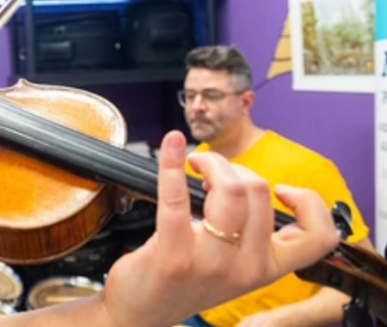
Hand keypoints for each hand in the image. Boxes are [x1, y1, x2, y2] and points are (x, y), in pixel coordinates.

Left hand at [100, 131, 338, 326]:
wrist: (140, 314)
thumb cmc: (184, 282)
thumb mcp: (232, 266)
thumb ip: (249, 235)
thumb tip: (251, 185)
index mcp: (266, 269)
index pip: (317, 238)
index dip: (309, 203)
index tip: (281, 189)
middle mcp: (246, 269)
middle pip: (258, 192)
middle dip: (233, 167)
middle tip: (211, 168)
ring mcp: (211, 264)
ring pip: (230, 190)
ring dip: (210, 163)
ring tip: (193, 163)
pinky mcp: (173, 256)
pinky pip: (177, 198)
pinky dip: (171, 164)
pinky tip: (170, 148)